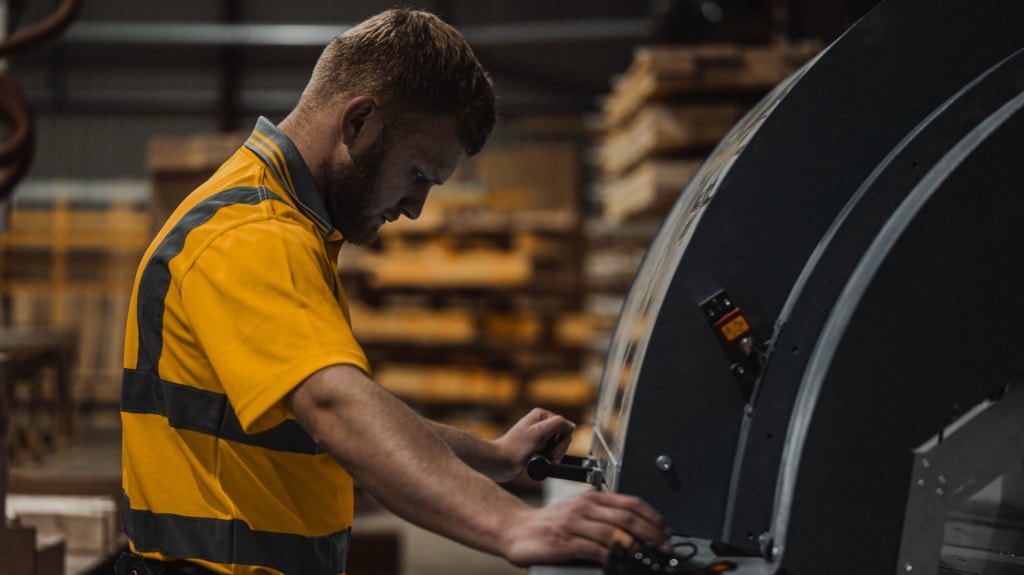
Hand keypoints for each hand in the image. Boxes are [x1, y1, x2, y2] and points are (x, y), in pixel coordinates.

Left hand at [493, 408, 574, 481]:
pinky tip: (539, 461)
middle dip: (558, 450)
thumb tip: (571, 425)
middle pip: (562, 437)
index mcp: (541, 415)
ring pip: (557, 446)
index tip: (552, 451)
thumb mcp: (539, 432)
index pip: (565, 426)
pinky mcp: (535, 447)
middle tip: (549, 457)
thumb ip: (558, 424)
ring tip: (542, 460)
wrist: (501, 463)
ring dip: (553, 456)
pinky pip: (550, 453)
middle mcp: (540, 423)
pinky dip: (547, 459)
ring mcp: (538, 435)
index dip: (562, 441)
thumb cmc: (516, 449)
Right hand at [500, 491, 670, 566]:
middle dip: (651, 535)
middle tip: (663, 548)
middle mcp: (584, 508)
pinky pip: (594, 549)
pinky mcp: (563, 542)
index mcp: (592, 499)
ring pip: (614, 534)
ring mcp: (573, 524)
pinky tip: (621, 562)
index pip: (631, 504)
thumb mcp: (580, 513)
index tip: (665, 532)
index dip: (653, 518)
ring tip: (648, 557)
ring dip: (636, 547)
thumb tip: (636, 532)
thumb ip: (604, 518)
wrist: (515, 529)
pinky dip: (612, 557)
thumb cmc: (551, 524)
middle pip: (627, 519)